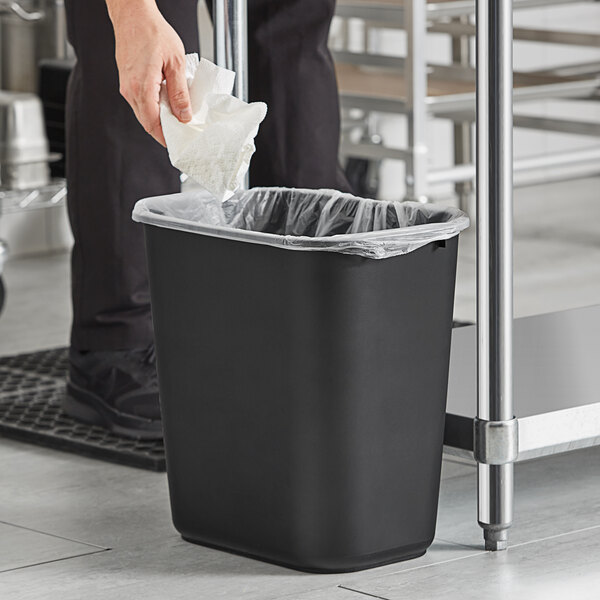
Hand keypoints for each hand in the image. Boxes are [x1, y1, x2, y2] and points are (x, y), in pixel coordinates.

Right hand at [107, 0, 191, 145]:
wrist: (133, 14)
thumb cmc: (153, 32)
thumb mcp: (176, 63)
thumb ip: (180, 93)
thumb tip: (184, 116)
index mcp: (141, 88)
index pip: (153, 124)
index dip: (166, 138)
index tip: (178, 144)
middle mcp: (130, 90)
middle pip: (147, 122)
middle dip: (164, 132)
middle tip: (181, 135)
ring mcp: (126, 86)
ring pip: (143, 113)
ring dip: (159, 119)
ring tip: (177, 119)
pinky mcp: (127, 81)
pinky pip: (140, 102)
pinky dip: (154, 108)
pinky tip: (167, 103)